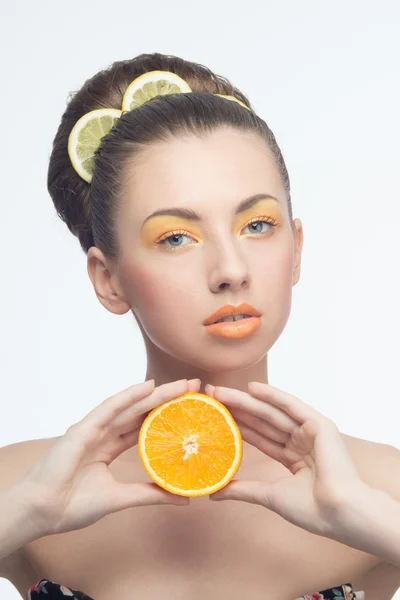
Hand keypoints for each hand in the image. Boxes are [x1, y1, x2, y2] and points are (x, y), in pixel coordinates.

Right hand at [21, 378, 200, 535]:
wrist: (42, 512)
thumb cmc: (72, 505)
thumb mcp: (121, 498)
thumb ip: (150, 493)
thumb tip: (184, 497)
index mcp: (109, 447)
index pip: (144, 426)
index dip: (167, 416)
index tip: (192, 409)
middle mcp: (104, 433)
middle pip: (142, 411)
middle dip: (169, 399)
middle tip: (195, 387)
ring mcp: (94, 428)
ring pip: (132, 405)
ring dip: (157, 393)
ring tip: (184, 385)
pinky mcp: (84, 428)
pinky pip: (110, 408)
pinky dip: (130, 396)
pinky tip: (149, 387)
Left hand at [205, 381, 362, 537]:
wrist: (339, 513)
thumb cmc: (312, 510)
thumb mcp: (269, 495)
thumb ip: (243, 490)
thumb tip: (214, 492)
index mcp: (295, 457)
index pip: (260, 437)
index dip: (238, 426)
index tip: (214, 417)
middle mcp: (302, 441)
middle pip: (262, 421)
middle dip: (237, 409)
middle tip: (211, 396)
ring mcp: (311, 431)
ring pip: (271, 412)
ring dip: (246, 400)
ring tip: (220, 391)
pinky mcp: (319, 424)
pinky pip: (291, 406)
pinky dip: (272, 395)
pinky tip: (251, 388)